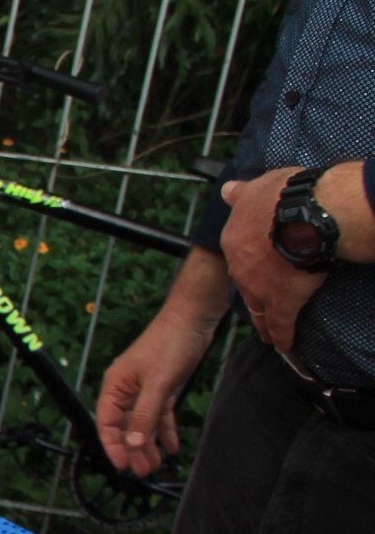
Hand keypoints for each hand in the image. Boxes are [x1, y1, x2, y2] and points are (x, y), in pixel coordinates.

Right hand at [95, 312, 208, 476]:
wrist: (192, 318)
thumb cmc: (170, 343)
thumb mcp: (158, 383)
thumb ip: (144, 415)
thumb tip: (134, 443)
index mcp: (115, 386)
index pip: (106, 423)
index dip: (113, 446)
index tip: (122, 465)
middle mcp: (126, 390)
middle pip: (124, 426)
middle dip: (133, 449)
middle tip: (143, 471)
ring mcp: (144, 389)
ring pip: (142, 423)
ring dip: (149, 444)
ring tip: (156, 464)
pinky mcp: (162, 387)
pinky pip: (159, 414)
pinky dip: (165, 430)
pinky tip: (171, 446)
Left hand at [219, 168, 329, 356]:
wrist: (307, 213)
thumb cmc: (285, 195)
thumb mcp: (257, 187)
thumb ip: (241, 194)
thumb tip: (227, 190)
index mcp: (234, 239)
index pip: (241, 256)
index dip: (249, 264)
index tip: (256, 270)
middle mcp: (241, 267)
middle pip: (247, 286)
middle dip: (253, 298)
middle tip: (259, 309)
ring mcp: (260, 288)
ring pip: (260, 309)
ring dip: (264, 323)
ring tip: (268, 335)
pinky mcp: (283, 302)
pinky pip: (281, 324)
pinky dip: (283, 336)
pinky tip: (285, 345)